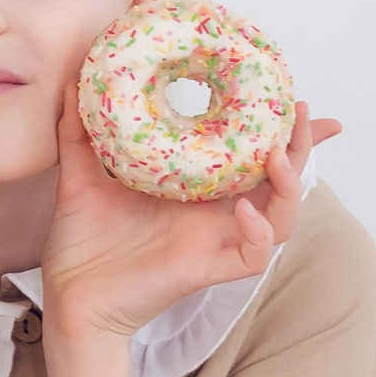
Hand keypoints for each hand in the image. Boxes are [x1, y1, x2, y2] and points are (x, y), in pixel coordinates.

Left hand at [41, 85, 341, 351]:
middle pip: (279, 180)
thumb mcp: (81, 176)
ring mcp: (215, 242)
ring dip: (289, 185)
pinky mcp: (209, 270)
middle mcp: (215, 214)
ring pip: (281, 217)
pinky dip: (258, 232)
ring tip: (278, 156)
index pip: (250, 155)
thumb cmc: (83, 242)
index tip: (296, 95)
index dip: (279, 129)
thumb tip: (74, 80)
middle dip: (301, 147)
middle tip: (305, 112)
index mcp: (197, 189)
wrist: (70, 296)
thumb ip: (80, 131)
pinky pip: (255, 255)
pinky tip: (244, 208)